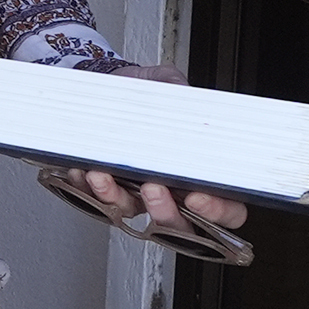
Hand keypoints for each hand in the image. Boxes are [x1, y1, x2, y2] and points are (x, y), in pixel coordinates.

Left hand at [69, 62, 248, 234]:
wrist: (110, 90)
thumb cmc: (147, 94)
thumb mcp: (168, 83)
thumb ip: (180, 90)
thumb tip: (184, 95)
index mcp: (201, 174)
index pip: (225, 209)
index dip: (217, 211)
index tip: (199, 195)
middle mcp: (171, 191)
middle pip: (178, 225)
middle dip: (165, 212)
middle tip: (154, 188)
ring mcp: (136, 194)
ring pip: (131, 213)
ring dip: (116, 198)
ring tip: (104, 175)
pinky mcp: (104, 190)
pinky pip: (94, 199)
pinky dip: (86, 186)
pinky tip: (83, 168)